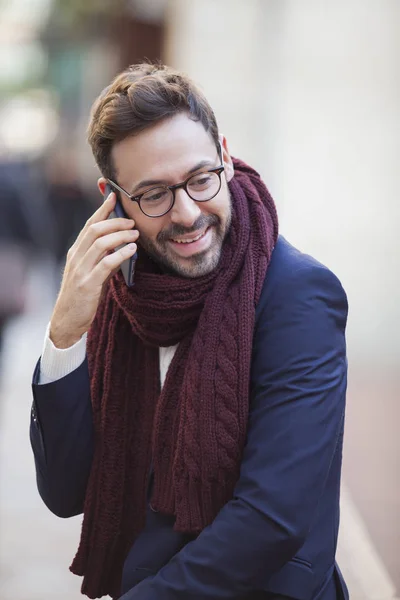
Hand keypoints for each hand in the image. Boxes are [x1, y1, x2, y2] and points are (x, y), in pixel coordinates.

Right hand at [49, 192, 137, 347]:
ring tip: (135, 234)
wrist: (66, 321)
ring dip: (120, 235)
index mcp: (76, 252)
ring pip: (100, 243)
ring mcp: (81, 270)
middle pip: (94, 230)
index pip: (88, 225)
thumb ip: (102, 259)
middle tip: (132, 221)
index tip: (114, 197)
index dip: (102, 210)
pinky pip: (106, 263)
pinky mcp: (88, 284)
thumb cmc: (81, 297)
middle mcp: (76, 257)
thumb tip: (122, 246)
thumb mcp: (91, 273)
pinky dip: (120, 254)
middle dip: (115, 221)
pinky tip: (132, 250)